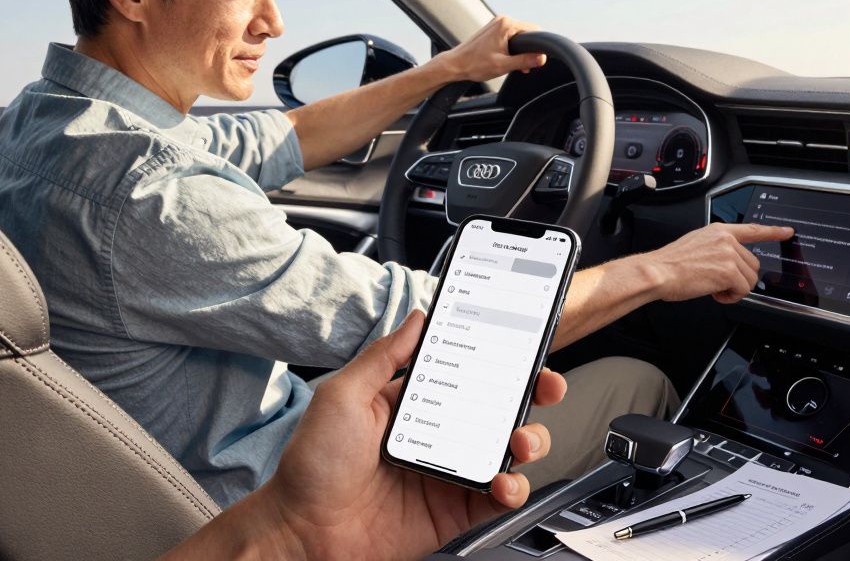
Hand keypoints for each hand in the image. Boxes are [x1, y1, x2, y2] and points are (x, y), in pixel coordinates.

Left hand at [166, 310, 567, 560]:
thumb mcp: (343, 395)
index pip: (467, 372)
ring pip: (510, 451)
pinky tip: (503, 481)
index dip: (499, 359)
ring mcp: (449, 473)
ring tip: (521, 441)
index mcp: (413, 403)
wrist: (304, 530)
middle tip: (545, 385)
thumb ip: (385, 357)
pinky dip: (513, 488)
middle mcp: (437, 435)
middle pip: (500, 408)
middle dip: (533, 393)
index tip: (522, 345)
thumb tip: (417, 320)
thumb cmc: (312, 464)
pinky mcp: (455, 510)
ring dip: (530, 440)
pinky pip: (498, 497)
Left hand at [434, 15, 546, 82]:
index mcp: (506, 24)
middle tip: (521, 66)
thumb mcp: (503, 65)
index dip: (537, 46)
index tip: (534, 59)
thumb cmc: (474, 64)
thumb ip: (524, 61)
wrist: (456, 64)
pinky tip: (506, 60)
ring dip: (519, 51)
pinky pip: (509, 37)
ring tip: (511, 64)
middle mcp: (502, 20)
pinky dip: (511, 49)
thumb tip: (542, 58)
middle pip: (526, 33)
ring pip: (518, 36)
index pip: (534, 30)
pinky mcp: (493, 30)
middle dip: (527, 50)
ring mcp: (496, 24)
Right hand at [645, 223, 793, 303]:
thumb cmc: (670, 264)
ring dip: (734, 289)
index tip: (786, 232)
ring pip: (749, 279)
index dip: (772, 232)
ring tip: (714, 289)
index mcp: (718, 231)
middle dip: (739, 278)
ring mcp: (728, 255)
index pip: (752, 230)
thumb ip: (716, 249)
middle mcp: (726, 240)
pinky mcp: (728, 272)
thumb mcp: (696, 245)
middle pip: (752, 264)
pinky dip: (731, 297)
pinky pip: (742, 290)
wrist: (658, 272)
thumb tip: (728, 264)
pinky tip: (716, 294)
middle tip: (718, 283)